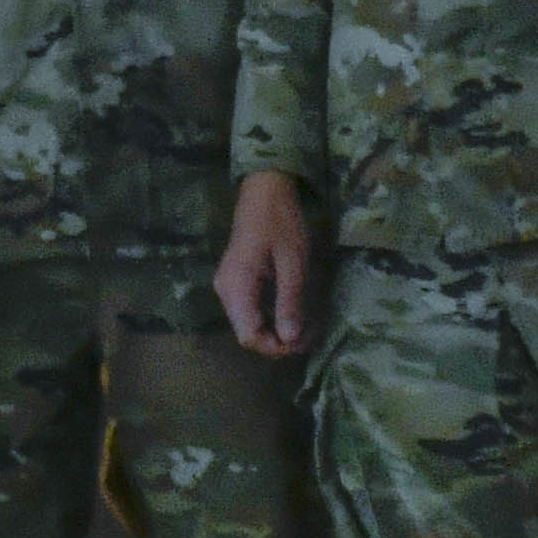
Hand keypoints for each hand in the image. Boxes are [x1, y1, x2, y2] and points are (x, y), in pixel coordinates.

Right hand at [214, 171, 321, 358]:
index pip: (249, 336)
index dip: (276, 347)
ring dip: (277, 332)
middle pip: (247, 334)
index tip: (304, 342)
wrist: (264, 189)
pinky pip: (250, 312)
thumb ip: (290, 301)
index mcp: (237, 286)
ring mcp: (228, 287)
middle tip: (312, 334)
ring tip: (307, 326)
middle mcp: (226, 291)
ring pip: (249, 325)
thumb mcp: (293, 262)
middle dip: (280, 342)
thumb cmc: (281, 220)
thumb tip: (291, 339)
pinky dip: (271, 318)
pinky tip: (294, 313)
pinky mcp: (236, 282)